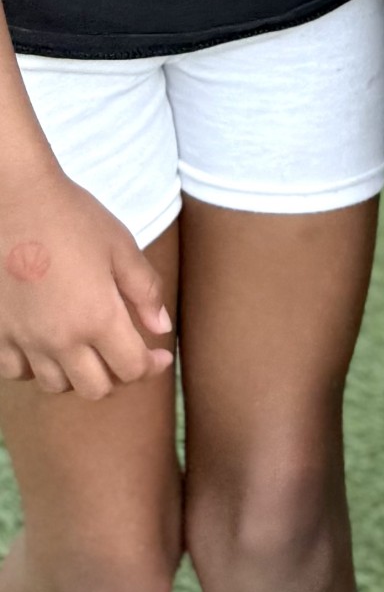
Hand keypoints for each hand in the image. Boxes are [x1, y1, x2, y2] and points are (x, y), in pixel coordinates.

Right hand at [0, 164, 172, 395]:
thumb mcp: (121, 247)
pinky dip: (36, 369)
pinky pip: (18, 373)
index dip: (151, 367)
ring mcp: (25, 340)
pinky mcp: (0, 334)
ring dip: (77, 375)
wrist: (17, 202)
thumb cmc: (74, 218)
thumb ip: (145, 291)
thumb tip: (160, 328)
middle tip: (126, 352)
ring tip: (89, 348)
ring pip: (56, 386)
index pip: (130, 369)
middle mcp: (60, 339)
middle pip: (95, 389)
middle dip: (118, 376)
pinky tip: (48, 346)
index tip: (159, 356)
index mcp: (97, 317)